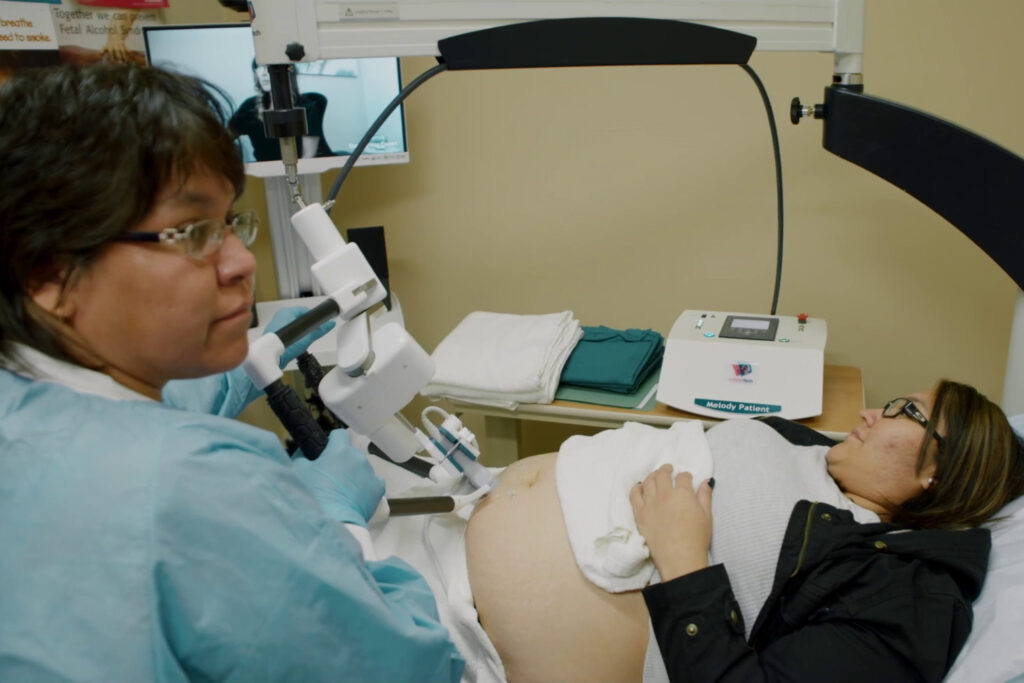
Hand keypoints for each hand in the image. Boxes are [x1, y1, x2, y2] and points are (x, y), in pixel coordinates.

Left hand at [262, 305, 335, 367]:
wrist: (271, 358)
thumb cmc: (284, 345)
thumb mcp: (307, 337)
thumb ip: (320, 330)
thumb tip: (329, 324)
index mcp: (286, 312)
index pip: (305, 311)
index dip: (314, 319)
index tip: (319, 325)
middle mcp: (279, 316)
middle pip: (299, 319)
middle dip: (307, 327)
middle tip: (310, 335)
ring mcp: (275, 325)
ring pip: (293, 327)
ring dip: (299, 333)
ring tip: (302, 341)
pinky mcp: (274, 334)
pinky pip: (287, 333)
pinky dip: (292, 338)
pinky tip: (294, 344)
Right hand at [291, 429, 384, 525]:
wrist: (333, 522)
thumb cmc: (313, 495)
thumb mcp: (298, 471)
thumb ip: (301, 455)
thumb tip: (304, 450)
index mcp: (340, 450)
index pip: (339, 434)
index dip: (331, 441)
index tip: (325, 451)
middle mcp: (358, 458)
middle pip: (350, 452)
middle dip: (341, 460)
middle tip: (329, 475)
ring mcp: (371, 473)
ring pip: (361, 467)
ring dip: (353, 473)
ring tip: (341, 490)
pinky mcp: (378, 489)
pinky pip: (373, 481)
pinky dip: (366, 485)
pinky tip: (356, 495)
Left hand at [630, 464, 712, 580]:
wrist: (680, 558)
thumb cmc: (696, 539)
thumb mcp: (707, 516)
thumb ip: (705, 496)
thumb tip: (705, 482)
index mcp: (683, 494)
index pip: (683, 477)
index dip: (685, 476)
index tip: (686, 479)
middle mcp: (665, 494)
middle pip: (662, 474)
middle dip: (666, 469)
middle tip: (668, 469)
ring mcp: (650, 503)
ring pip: (648, 482)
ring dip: (652, 476)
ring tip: (655, 476)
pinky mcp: (640, 514)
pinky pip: (634, 495)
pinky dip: (636, 488)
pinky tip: (640, 487)